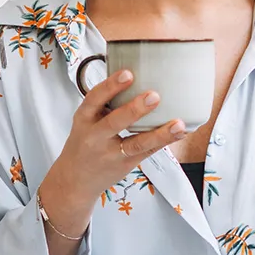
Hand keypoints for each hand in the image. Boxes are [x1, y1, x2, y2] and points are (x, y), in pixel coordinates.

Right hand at [35, 68, 187, 237]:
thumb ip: (104, 104)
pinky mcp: (125, 165)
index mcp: (83, 119)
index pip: (94, 99)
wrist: (74, 180)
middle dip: (134, 109)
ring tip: (177, 124)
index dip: (111, 86)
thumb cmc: (84, 143)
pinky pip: (147, 152)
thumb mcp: (85, 121)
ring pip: (136, 143)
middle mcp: (95, 137)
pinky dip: (164, 142)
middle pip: (114, 122)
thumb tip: (135, 77)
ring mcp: (111, 153)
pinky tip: (179, 133)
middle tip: (154, 96)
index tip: (128, 74)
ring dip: (159, 133)